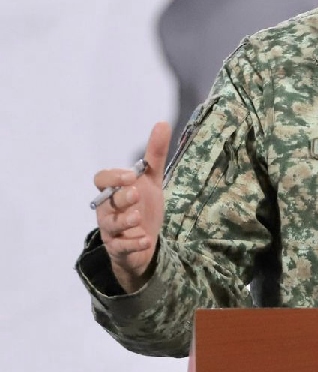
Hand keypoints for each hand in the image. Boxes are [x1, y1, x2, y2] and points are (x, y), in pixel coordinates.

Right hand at [93, 121, 170, 292]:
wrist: (144, 242)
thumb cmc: (143, 206)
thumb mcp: (152, 181)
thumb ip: (155, 155)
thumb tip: (162, 122)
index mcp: (114, 191)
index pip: (102, 179)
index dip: (113, 177)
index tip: (131, 176)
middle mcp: (108, 210)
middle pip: (105, 202)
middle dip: (121, 197)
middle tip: (136, 193)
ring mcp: (112, 231)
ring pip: (110, 226)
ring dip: (124, 220)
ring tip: (138, 216)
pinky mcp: (120, 249)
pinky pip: (121, 248)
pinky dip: (134, 244)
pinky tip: (147, 240)